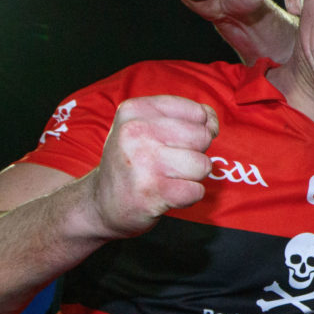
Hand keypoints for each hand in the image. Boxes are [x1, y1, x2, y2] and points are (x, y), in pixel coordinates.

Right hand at [88, 95, 217, 238]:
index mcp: (135, 110)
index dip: (199, 130)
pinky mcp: (152, 191)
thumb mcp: (147, 127)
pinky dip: (189, 196)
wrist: (100, 203)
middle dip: (194, 154)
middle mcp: (135, 132)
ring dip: (192, 177)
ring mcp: (143, 162)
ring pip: (202, 165)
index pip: (196, 112)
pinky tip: (167, 194)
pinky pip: (196, 190)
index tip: (177, 143)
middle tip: (168, 164)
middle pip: (202, 138)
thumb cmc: (133, 163)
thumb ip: (187, 118)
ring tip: (167, 178)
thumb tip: (213, 122)